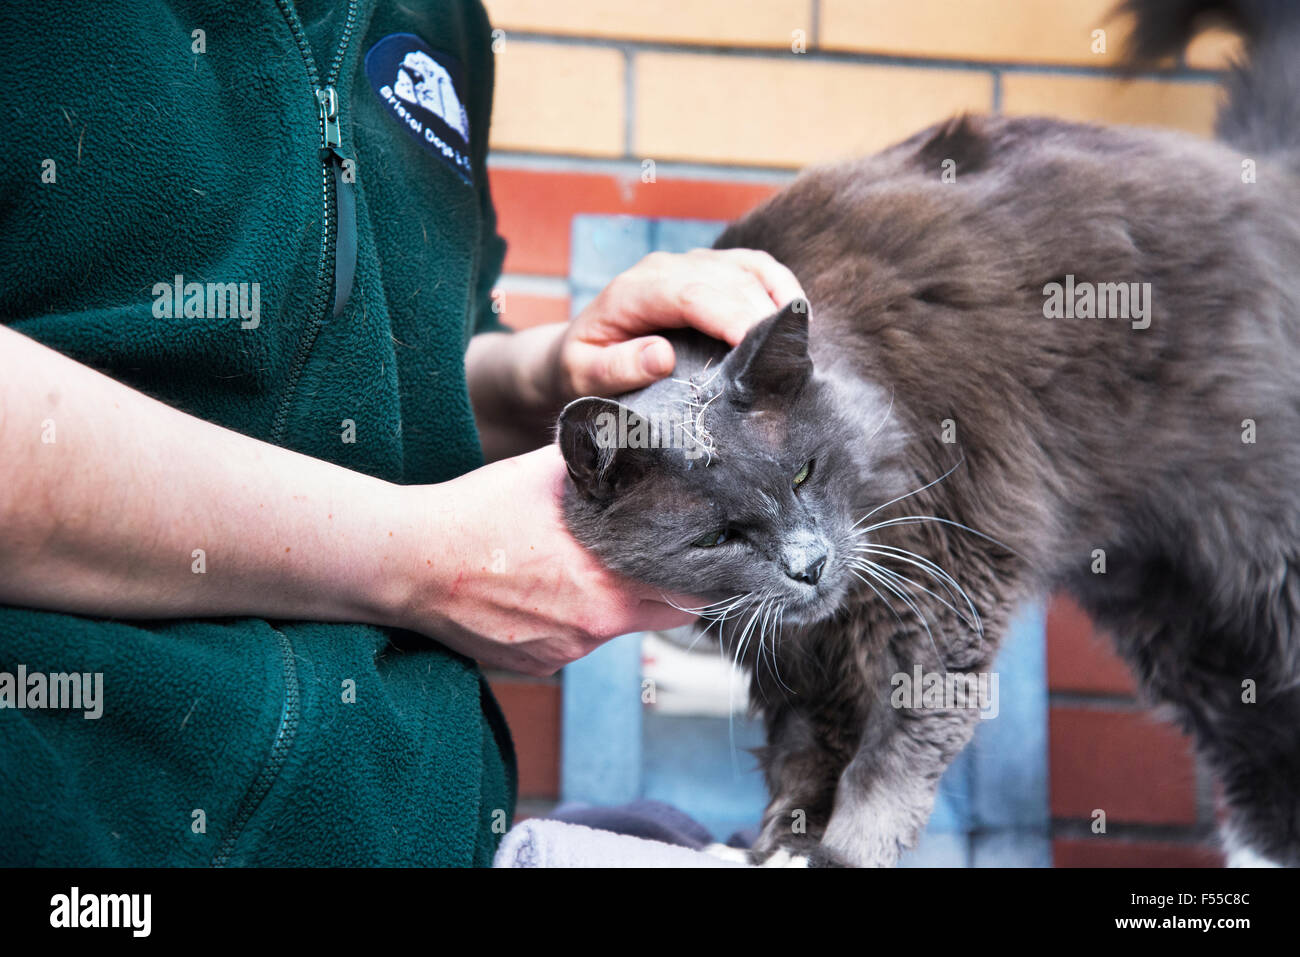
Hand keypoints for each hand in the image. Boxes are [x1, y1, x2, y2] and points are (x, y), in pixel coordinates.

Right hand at [393, 445, 697, 674]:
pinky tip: (541, 591)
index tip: (701, 558)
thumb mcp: (543, 474)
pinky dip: (568, 621)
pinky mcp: (537, 665)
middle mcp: (593, 627)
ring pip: (612, 627)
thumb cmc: (474, 515)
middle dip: (659, 588)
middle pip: (658, 615)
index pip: (690, 596)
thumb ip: (598, 462)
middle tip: (648, 558)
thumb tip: (636, 440)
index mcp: (608, 583)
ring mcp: (564, 652)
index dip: (701, 575)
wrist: (409, 562)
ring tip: (576, 568)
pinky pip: (572, 643)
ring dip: (608, 602)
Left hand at [548, 247, 805, 400]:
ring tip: (798, 342)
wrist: (577, 351)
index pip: (692, 293)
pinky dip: (780, 286)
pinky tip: (798, 317)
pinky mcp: (711, 271)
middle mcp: (665, 268)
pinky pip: (755, 267)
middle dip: (762, 317)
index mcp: (633, 292)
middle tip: (789, 361)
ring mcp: (690, 265)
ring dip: (778, 300)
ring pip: (748, 269)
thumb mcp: (582, 376)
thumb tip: (662, 356)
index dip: (730, 316)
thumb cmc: (580, 367)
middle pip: (727, 281)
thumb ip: (616, 367)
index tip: (758, 345)